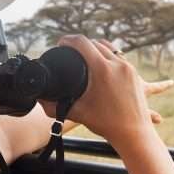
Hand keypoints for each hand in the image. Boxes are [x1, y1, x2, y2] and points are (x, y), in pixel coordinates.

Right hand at [39, 36, 171, 144]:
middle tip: (69, 51)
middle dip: (81, 44)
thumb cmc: (106, 124)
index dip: (68, 40)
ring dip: (95, 48)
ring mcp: (128, 68)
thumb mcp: (78, 113)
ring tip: (83, 54)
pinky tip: (101, 62)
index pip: (82, 43)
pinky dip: (108, 56)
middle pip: (95, 43)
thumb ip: (55, 107)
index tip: (60, 44)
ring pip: (109, 48)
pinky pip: (119, 57)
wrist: (134, 134)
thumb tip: (38, 101)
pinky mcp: (134, 74)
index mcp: (102, 69)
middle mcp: (117, 64)